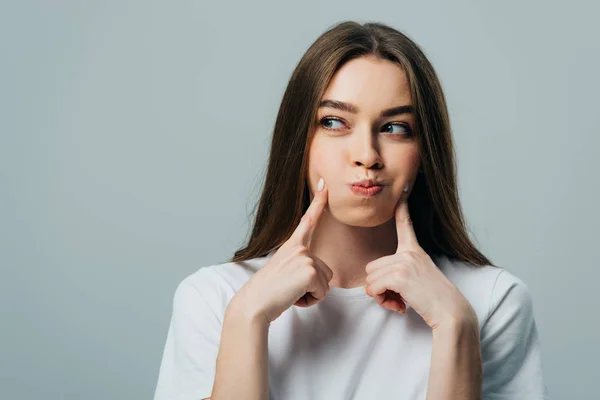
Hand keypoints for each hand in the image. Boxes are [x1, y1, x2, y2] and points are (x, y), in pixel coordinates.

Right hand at [231, 177, 333, 324]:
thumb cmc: (267, 292)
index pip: (308, 221)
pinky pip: (323, 292)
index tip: (324, 184)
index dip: (319, 202)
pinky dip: (311, 300)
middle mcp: (299, 247)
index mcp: (291, 245)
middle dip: (313, 286)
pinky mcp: (310, 270)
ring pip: (326, 283)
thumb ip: (299, 264)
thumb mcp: (283, 270)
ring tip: (290, 292)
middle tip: (289, 288)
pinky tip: (294, 297)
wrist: (254, 304)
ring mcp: (305, 256)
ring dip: (312, 294)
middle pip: (326, 271)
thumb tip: (312, 272)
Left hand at [364, 192, 475, 329]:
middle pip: (371, 267)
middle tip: (397, 297)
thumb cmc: (435, 300)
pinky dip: (381, 300)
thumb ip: (399, 274)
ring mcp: (404, 262)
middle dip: (378, 287)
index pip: (406, 224)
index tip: (404, 188)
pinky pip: (373, 288)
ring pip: (370, 280)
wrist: (451, 313)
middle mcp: (409, 253)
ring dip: (380, 295)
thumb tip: (371, 286)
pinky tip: (399, 304)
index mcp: (415, 250)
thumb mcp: (419, 278)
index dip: (402, 207)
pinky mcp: (400, 276)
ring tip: (400, 301)